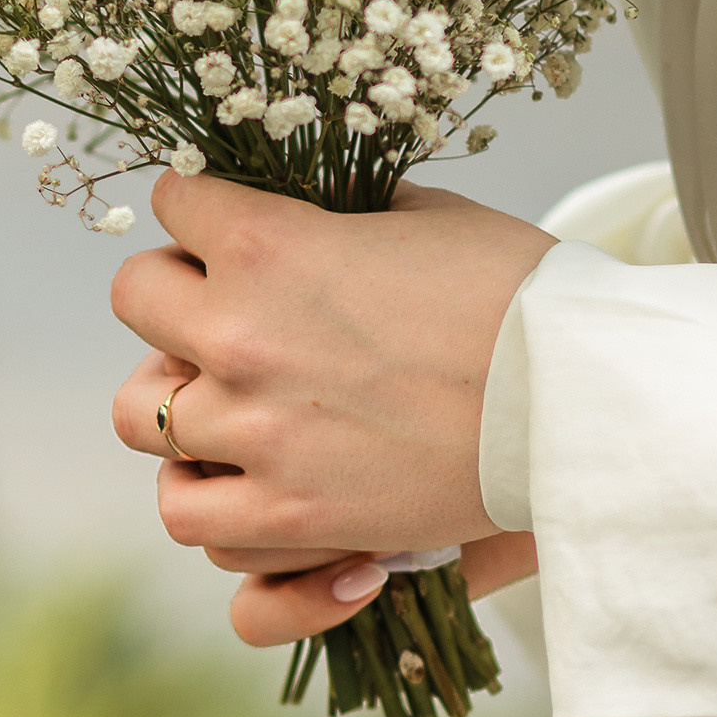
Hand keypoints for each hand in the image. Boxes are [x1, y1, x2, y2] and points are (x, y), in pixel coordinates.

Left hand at [108, 172, 553, 636]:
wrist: (581, 399)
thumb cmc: (519, 293)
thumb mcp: (428, 215)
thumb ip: (345, 213)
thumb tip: (316, 210)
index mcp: (270, 242)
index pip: (174, 201)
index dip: (203, 207)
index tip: (227, 222)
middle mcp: (241, 333)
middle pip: (134, 299)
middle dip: (174, 293)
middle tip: (221, 306)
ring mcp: (255, 431)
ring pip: (139, 416)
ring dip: (177, 399)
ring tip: (223, 401)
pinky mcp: (290, 513)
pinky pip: (188, 516)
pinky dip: (207, 497)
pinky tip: (246, 479)